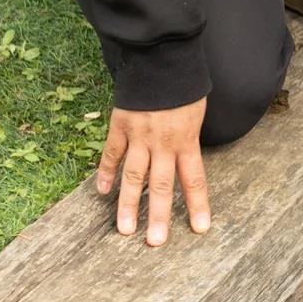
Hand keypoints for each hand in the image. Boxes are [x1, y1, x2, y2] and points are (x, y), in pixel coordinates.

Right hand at [96, 99, 210, 245]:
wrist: (161, 58)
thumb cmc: (184, 85)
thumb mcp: (197, 112)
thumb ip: (190, 138)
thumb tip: (187, 160)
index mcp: (187, 139)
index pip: (194, 179)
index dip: (198, 205)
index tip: (200, 229)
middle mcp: (163, 142)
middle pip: (161, 185)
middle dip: (158, 215)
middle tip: (155, 243)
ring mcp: (139, 136)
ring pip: (133, 176)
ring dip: (128, 204)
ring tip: (124, 229)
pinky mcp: (120, 126)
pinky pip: (112, 153)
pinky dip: (106, 172)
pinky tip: (103, 191)